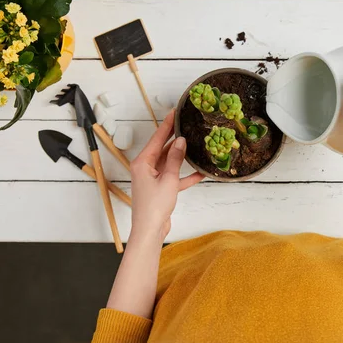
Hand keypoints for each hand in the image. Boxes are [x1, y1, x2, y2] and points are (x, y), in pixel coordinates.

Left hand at [130, 110, 203, 241]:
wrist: (150, 229)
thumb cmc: (154, 206)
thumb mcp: (168, 179)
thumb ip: (175, 159)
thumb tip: (180, 140)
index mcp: (142, 162)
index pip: (157, 138)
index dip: (167, 125)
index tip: (175, 112)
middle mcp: (145, 168)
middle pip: (162, 148)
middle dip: (175, 138)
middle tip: (187, 124)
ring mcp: (152, 178)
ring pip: (169, 162)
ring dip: (182, 157)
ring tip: (194, 145)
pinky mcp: (160, 188)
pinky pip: (174, 177)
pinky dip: (185, 176)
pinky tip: (200, 173)